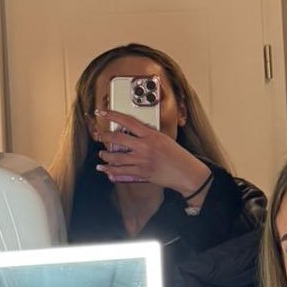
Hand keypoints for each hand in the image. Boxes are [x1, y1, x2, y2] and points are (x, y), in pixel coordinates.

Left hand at [93, 108, 210, 196]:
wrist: (186, 172)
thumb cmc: (178, 156)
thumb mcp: (165, 139)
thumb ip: (150, 136)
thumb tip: (137, 135)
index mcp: (151, 135)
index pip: (128, 121)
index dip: (113, 115)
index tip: (104, 113)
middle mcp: (144, 147)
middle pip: (118, 138)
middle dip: (104, 137)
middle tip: (99, 136)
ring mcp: (141, 160)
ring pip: (116, 157)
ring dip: (106, 155)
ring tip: (102, 154)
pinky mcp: (141, 173)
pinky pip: (121, 171)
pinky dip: (111, 170)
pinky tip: (105, 169)